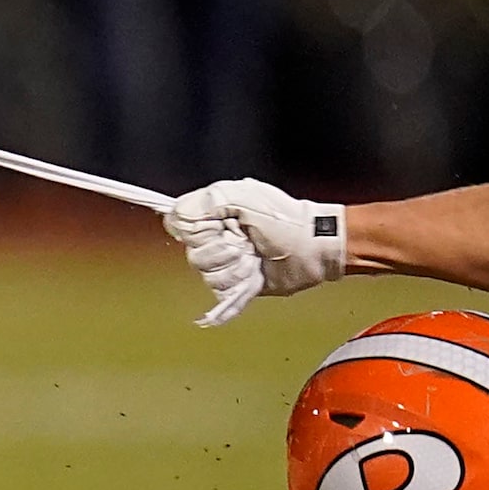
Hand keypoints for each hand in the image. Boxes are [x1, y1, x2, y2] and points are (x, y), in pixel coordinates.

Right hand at [165, 178, 346, 327]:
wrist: (313, 250)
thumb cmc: (286, 221)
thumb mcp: (245, 198)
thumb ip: (207, 201)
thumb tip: (175, 214)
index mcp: (215, 213)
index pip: (180, 223)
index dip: (194, 229)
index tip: (216, 226)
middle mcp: (216, 238)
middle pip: (193, 252)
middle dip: (220, 250)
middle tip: (244, 242)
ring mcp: (226, 262)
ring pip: (206, 274)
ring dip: (233, 267)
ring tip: (254, 258)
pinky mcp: (236, 284)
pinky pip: (220, 291)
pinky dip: (238, 284)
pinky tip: (253, 274)